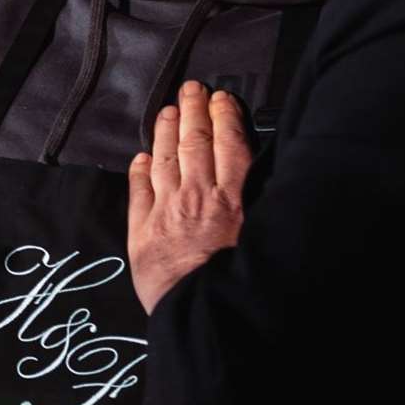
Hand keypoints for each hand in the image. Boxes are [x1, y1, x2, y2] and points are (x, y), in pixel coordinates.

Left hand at [127, 81, 249, 314]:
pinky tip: (141, 158)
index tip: (221, 98)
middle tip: (191, 88)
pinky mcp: (141, 232)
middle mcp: (197, 199)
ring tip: (168, 111)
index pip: (229, 146)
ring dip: (166, 131)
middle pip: (195, 143)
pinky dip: (139, 171)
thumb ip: (261, 208)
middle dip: (194, 111)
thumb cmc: (239, 285)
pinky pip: (138, 192)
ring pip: (164, 160)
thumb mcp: (264, 242)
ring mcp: (166, 212)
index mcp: (233, 202)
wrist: (202, 317)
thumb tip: (267, 180)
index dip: (224, 118)